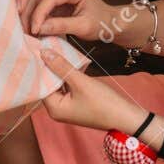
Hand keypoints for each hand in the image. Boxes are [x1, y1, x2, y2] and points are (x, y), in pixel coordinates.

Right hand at [17, 0, 114, 42]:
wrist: (110, 22)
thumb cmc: (100, 24)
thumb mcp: (84, 27)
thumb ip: (62, 26)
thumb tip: (38, 28)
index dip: (39, 13)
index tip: (34, 30)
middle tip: (16, 13)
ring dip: (26, 5)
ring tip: (23, 25)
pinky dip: (31, 9)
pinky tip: (28, 23)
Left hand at [38, 47, 154, 134]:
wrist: (126, 117)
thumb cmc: (103, 102)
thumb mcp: (81, 82)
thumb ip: (62, 67)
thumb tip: (44, 53)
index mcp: (54, 109)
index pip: (40, 85)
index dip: (39, 68)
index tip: (36, 50)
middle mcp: (57, 110)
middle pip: (48, 84)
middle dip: (49, 67)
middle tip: (45, 47)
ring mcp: (68, 107)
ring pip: (58, 84)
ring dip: (59, 70)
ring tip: (55, 50)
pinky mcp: (77, 103)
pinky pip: (68, 87)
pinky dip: (68, 76)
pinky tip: (69, 61)